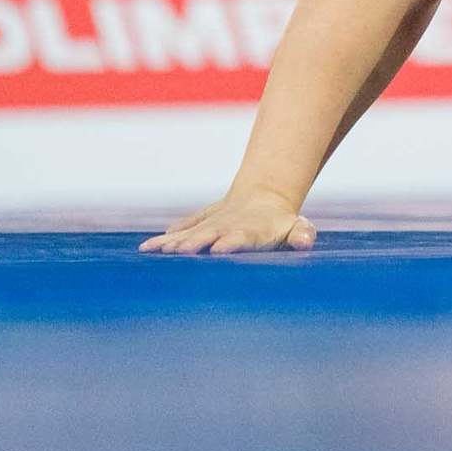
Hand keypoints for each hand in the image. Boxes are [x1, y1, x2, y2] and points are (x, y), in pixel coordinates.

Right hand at [140, 186, 316, 254]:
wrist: (262, 198)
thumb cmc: (280, 223)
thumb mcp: (297, 227)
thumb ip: (301, 234)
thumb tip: (305, 241)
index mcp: (252, 230)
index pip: (242, 237)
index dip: (232, 243)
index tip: (219, 250)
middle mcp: (227, 226)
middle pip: (210, 235)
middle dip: (195, 244)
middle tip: (180, 253)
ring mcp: (211, 225)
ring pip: (190, 233)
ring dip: (174, 243)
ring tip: (155, 252)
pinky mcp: (197, 226)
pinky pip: (178, 232)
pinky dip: (163, 240)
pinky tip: (146, 249)